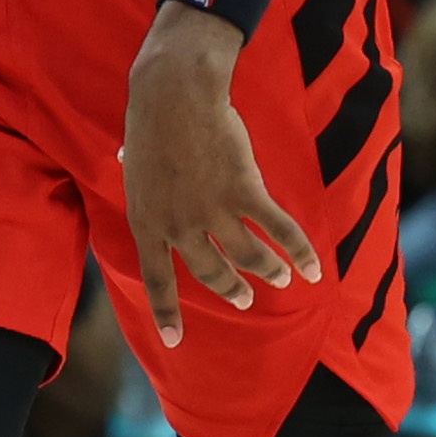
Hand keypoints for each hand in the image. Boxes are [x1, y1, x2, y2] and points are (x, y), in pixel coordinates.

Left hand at [116, 6, 312, 346]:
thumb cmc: (151, 120)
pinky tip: (313, 267)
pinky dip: (299, 251)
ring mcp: (213, 212)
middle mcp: (179, 226)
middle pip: (211, 272)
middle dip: (231, 289)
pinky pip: (279, 231)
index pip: (157, 279)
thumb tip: (122, 161)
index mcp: (147, 222)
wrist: (176, 94)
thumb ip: (135, 174)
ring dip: (268, 270)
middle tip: (243, 298)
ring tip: (281, 279)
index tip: (175, 342)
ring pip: (249, 256)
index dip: (166, 312)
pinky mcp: (245, 193)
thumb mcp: (134, 158)